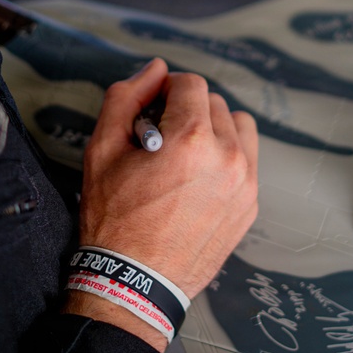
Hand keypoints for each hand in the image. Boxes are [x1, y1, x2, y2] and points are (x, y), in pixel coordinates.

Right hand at [64, 58, 257, 348]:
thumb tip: (155, 69)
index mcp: (191, 139)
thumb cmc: (114, 219)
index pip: (191, 83)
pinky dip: (226, 159)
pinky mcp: (250, 205)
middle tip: (161, 138)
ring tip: (185, 154)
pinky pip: (246, 161)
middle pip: (215, 103)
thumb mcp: (102, 150)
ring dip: (214, 129)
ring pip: (239, 127)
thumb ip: (126, 98)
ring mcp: (244, 183)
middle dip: (187, 111)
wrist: (134, 282)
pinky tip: (198, 180)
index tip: (153, 109)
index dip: (166, 89)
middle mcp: (227, 157)